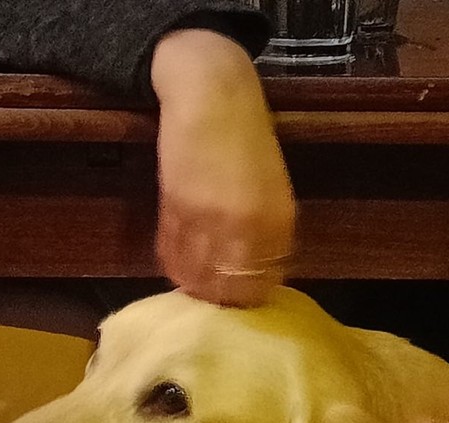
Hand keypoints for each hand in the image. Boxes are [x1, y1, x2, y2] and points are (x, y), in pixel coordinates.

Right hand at [150, 29, 294, 306]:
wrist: (212, 97)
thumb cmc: (249, 141)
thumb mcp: (274, 190)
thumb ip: (267, 234)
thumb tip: (254, 273)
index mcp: (276, 224)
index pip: (260, 285)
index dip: (247, 298)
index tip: (240, 300)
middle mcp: (244, 229)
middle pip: (227, 289)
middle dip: (220, 300)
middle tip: (214, 299)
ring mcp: (207, 221)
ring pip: (196, 277)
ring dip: (194, 287)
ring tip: (194, 287)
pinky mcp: (175, 209)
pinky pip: (171, 254)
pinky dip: (175, 265)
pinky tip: (179, 266)